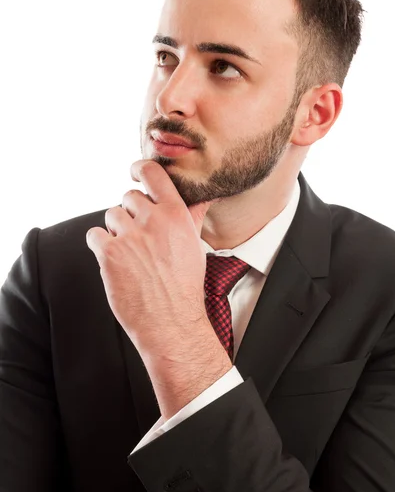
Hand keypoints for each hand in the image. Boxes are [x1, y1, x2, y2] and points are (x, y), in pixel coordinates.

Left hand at [86, 159, 215, 359]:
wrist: (170, 322)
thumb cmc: (184, 285)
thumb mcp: (195, 244)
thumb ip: (192, 215)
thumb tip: (203, 195)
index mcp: (175, 215)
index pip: (152, 173)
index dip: (140, 169)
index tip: (135, 172)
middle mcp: (152, 221)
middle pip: (128, 197)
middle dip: (131, 213)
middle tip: (139, 236)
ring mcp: (129, 237)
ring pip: (111, 216)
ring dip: (116, 230)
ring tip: (129, 252)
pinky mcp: (109, 255)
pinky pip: (94, 235)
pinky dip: (100, 245)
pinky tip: (113, 259)